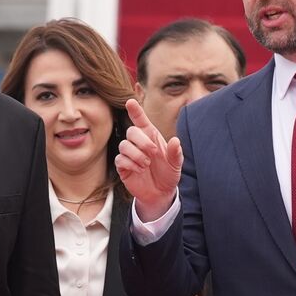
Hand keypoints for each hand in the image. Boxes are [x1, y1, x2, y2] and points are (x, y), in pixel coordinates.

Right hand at [115, 99, 181, 220]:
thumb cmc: (168, 174)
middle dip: (141, 141)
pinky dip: (130, 164)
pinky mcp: (123, 166)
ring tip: (146, 164)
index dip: (135, 111)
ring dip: (136, 154)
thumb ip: (176, 153)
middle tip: (153, 153)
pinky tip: (139, 170)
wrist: (161, 193)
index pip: (141, 121)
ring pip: (123, 145)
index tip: (130, 102)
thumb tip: (175, 141)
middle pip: (131, 131)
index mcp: (151, 137)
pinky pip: (120, 159)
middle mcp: (138, 143)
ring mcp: (129, 154)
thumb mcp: (176, 165)